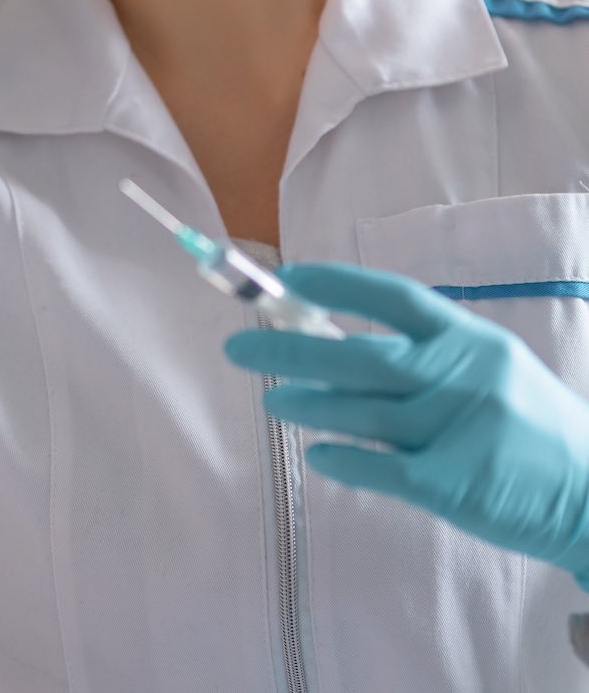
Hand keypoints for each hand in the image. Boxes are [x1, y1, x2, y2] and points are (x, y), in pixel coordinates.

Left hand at [225, 261, 588, 588]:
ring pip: (360, 413)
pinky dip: (343, 460)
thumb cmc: (529, 428)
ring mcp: (458, 431)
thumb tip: (327, 337)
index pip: (393, 297)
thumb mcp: (492, 370)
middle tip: (237, 346)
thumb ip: (424, 354)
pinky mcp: (454, 486)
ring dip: (305, 403)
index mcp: (471, 340)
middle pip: (360, 356)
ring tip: (270, 399)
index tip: (285, 280)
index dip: (335, 285)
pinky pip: (379, 468)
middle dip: (290, 347)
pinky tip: (318, 453)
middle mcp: (464, 378)